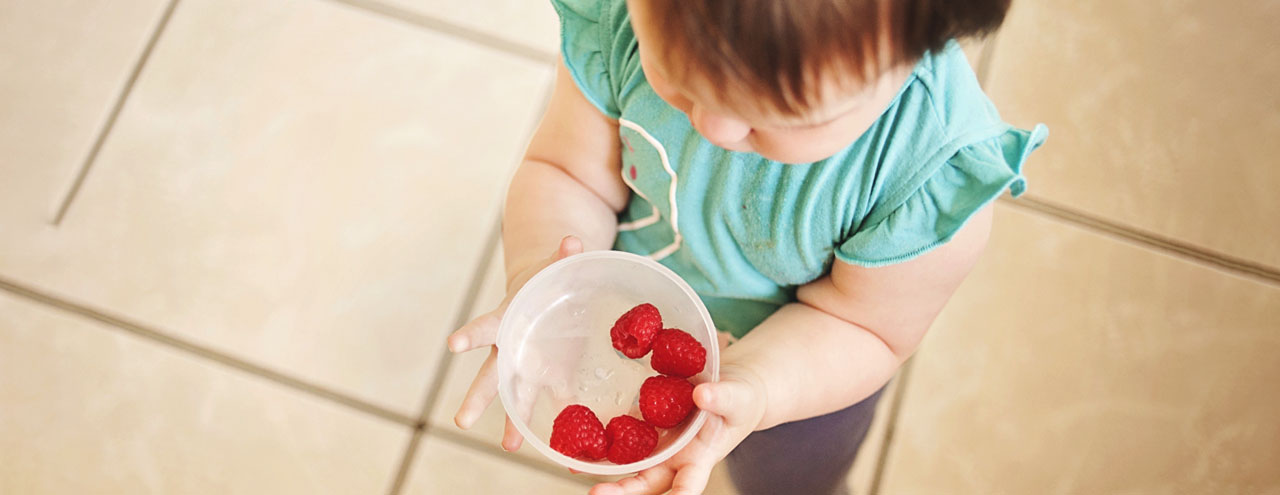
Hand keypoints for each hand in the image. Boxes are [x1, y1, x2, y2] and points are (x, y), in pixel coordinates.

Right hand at [447, 236, 583, 451]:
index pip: (484, 326)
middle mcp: (510, 349)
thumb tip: (572, 242)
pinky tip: (556, 441)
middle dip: (477, 398)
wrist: (547, 294)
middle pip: (490, 376)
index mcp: (506, 318)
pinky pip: (551, 398)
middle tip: (462, 422)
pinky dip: (556, 417)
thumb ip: (562, 256)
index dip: (470, 335)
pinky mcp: (552, 374)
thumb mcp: (552, 265)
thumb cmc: (543, 279)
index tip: (452, 345)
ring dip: (512, 421)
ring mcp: (529, 365)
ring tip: (510, 446)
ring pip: (515, 396)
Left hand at [589, 366, 767, 494]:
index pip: (687, 487)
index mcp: (699, 459)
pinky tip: (578, 436)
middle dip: (622, 491)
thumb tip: (702, 395)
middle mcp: (675, 459)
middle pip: (646, 484)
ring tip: (573, 464)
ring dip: (603, 468)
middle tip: (597, 493)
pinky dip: (602, 439)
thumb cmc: (740, 401)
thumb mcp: (737, 398)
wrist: (729, 389)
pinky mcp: (646, 427)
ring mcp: (658, 445)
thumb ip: (722, 398)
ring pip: (628, 464)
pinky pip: (623, 436)